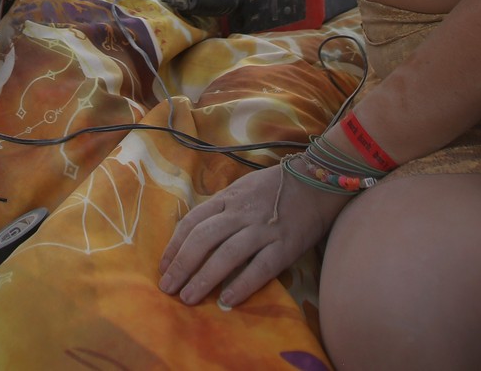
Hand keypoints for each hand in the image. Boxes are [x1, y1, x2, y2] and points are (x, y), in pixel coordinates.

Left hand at [159, 162, 352, 307]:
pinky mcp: (285, 245)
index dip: (174, 246)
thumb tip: (194, 232)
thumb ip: (220, 208)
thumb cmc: (276, 187)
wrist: (317, 181)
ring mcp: (263, 229)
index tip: (163, 267)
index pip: (192, 222)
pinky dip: (242, 284)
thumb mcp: (241, 189)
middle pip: (203, 239)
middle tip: (167, 288)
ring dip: (204, 278)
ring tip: (188, 298)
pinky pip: (260, 267)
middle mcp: (241, 213)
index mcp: (228, 199)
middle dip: (181, 265)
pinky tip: (226, 300)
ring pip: (226, 254)